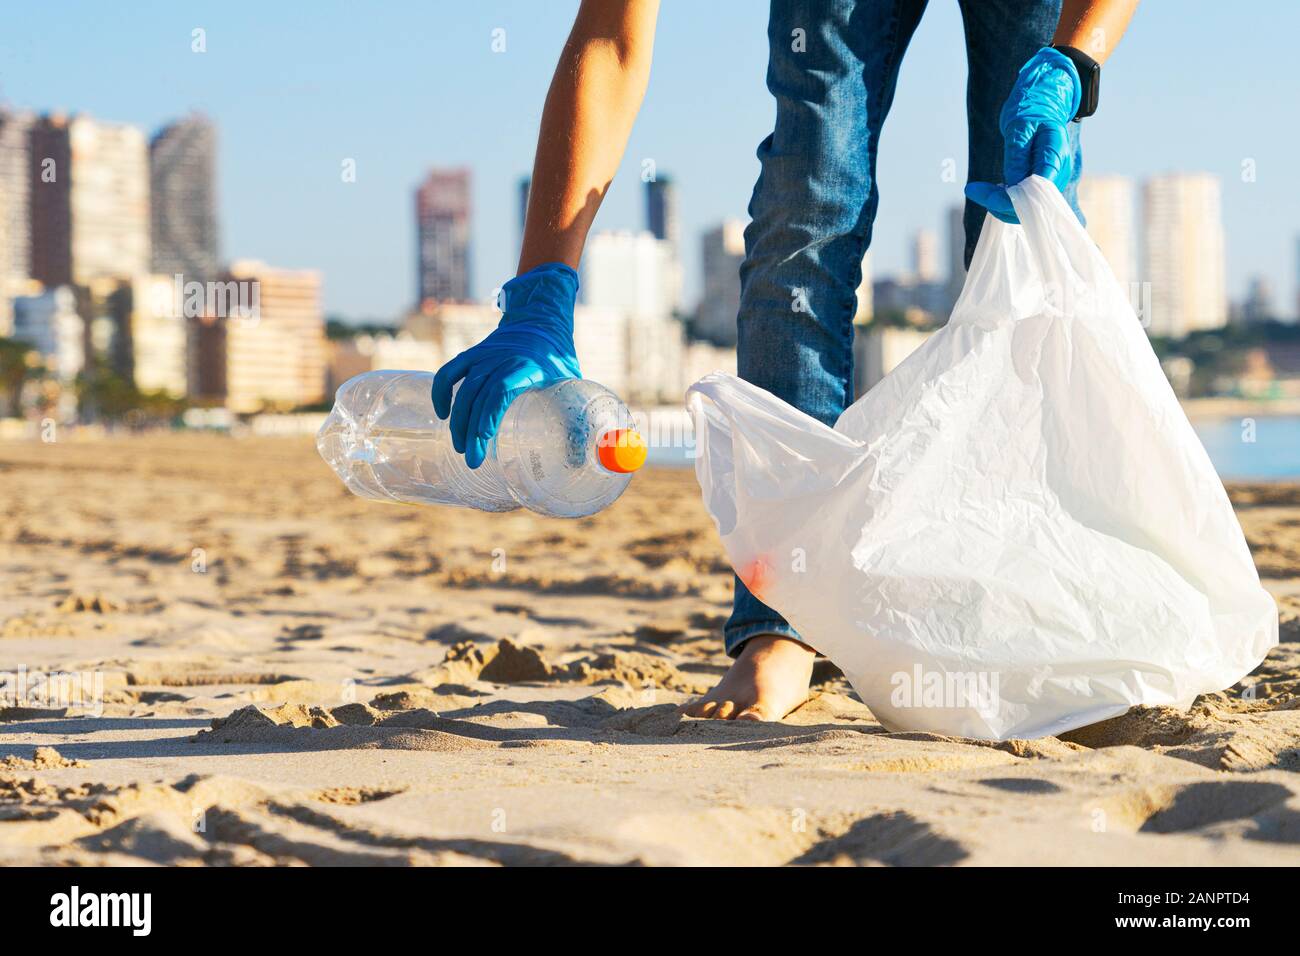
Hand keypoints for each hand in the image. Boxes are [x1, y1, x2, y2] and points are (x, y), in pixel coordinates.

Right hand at [432, 262, 581, 467]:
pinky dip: (441, 391)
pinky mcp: (472, 356)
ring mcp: (484, 357)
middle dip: (471, 430)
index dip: (490, 412)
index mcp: (527, 366)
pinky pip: (449, 372)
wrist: (540, 321)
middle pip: (478, 396)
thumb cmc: (557, 359)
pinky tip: (443, 414)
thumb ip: (575, 417)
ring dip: (458, 420)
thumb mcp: (571, 383)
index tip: (484, 436)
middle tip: (473, 459)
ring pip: (462, 389)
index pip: (502, 388)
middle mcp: (501, 360)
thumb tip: (581, 460)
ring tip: (461, 447)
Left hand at [965, 47, 1080, 223]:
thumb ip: (1016, 156)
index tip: (976, 190)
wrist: (1042, 105)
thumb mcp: (1020, 127)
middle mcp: (1059, 174)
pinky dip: (1005, 200)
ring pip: (1026, 209)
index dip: (1006, 199)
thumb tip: (1011, 186)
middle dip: (998, 203)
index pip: (1034, 191)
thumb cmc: (1031, 111)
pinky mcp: (1043, 185)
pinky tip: (993, 189)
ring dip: (999, 204)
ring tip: (980, 189)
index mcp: (1055, 157)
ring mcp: (1052, 182)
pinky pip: (1024, 203)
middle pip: (1030, 206)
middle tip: (972, 189)